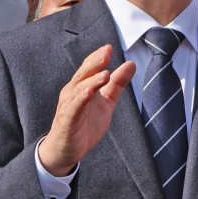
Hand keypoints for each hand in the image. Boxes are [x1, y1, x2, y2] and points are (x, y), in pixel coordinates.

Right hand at [38, 45, 134, 176]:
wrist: (66, 151)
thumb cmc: (85, 124)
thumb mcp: (106, 102)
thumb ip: (117, 84)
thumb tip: (131, 64)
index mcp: (81, 86)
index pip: (89, 67)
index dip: (97, 57)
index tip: (109, 47)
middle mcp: (72, 92)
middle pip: (83, 74)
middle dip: (94, 63)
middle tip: (106, 53)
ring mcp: (68, 106)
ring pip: (79, 89)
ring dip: (92, 81)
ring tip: (106, 74)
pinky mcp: (67, 121)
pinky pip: (73, 108)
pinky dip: (80, 100)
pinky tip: (89, 93)